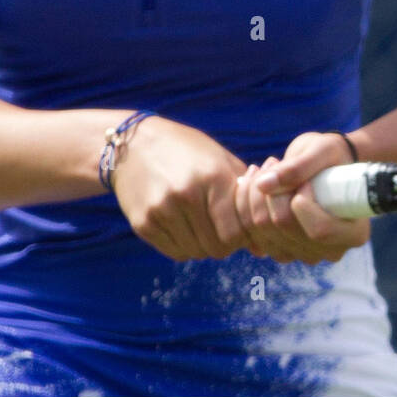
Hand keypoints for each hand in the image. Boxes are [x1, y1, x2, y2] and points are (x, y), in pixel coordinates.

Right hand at [111, 116, 249, 261]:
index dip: (243, 236)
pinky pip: (174, 252)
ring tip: (201, 223)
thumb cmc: (188, 151)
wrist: (134, 144)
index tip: (239, 227)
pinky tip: (183, 225)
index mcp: (213, 177)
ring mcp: (162, 210)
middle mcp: (186, 195)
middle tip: (221, 228)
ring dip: (203, 245)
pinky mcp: (143, 223)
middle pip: (216, 247)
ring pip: (196, 252)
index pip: (236, 232)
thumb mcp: (221, 161)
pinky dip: (184, 246)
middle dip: (224, 243)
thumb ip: (245, 199)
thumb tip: (262, 249)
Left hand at [233, 133, 369, 264]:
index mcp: (354, 232)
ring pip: (264, 232)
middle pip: (286, 229)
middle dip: (272, 191)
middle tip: (273, 162)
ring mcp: (304, 254)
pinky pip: (253, 235)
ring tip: (265, 169)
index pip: (319, 230)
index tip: (303, 179)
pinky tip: (254, 184)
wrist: (324, 165)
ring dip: (255, 196)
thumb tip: (264, 185)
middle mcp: (330, 251)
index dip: (302, 201)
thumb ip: (298, 167)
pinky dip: (246, 206)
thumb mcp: (321, 151)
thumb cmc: (331, 156)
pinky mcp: (281, 250)